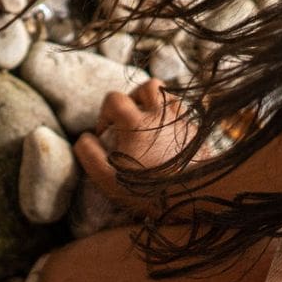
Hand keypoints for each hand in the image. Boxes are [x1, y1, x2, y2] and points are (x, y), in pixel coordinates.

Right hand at [72, 79, 196, 212]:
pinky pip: (184, 114)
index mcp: (135, 122)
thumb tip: (85, 137)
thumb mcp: (105, 176)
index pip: (114, 98)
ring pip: (169, 95)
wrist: (190, 195)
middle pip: (148, 86)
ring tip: (149, 122)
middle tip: (129, 118)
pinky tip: (167, 136)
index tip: (105, 133)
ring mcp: (181, 121)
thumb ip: (88, 153)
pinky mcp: (196, 132)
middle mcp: (160, 115)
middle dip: (135, 98)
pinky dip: (173, 118)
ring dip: (156, 103)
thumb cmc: (145, 188)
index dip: (105, 113)